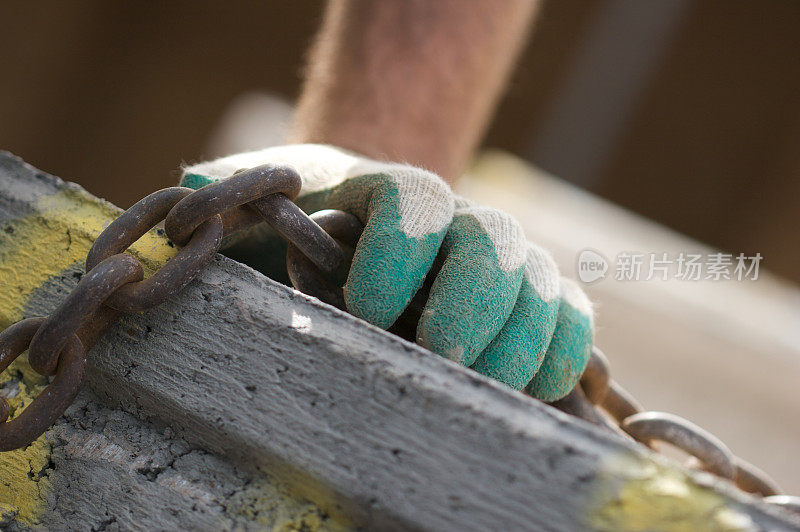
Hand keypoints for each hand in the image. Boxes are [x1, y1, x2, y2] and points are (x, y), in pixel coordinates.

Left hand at [180, 145, 592, 399]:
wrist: (365, 239)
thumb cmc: (306, 234)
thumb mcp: (264, 208)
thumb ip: (233, 197)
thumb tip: (190, 192)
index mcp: (389, 193)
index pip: (411, 203)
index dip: (397, 254)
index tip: (365, 310)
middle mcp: (458, 219)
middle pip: (490, 243)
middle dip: (468, 305)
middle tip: (437, 358)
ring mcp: (504, 260)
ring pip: (538, 286)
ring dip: (516, 343)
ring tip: (474, 388)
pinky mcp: (535, 301)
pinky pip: (571, 320)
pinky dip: (559, 356)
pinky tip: (524, 390)